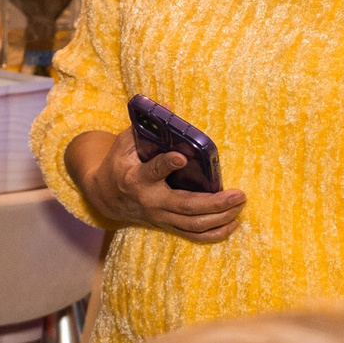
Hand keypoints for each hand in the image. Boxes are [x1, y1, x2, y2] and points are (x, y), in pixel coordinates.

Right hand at [68, 129, 244, 242]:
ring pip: (193, 224)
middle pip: (185, 206)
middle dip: (214, 203)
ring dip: (220, 217)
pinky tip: (233, 223)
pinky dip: (215, 233)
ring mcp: (159, 216)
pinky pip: (193, 235)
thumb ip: (145, 128)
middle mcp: (150, 201)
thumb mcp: (125, 143)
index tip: (181, 157)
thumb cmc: (119, 164)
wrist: (104, 196)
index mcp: (136, 178)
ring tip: (239, 204)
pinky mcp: (167, 225)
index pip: (153, 171)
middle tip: (238, 194)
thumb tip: (168, 107)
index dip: (166, 164)